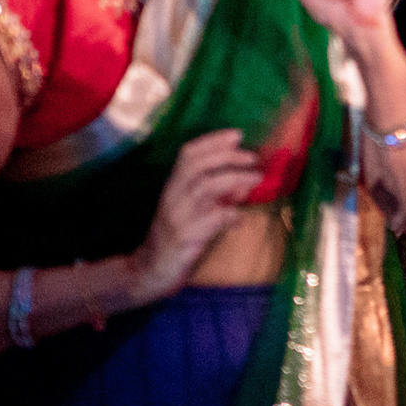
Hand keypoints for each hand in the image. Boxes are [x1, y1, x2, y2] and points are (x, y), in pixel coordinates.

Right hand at [126, 128, 260, 303]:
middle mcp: (172, 196)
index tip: (237, 135)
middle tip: (252, 157)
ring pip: (205, 187)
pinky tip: (241, 218)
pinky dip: (230, 215)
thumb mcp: (191, 211)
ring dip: (234, 179)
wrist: (150, 270)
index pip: (188, 154)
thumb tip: (244, 183)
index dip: (213, 141)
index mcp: (172, 186)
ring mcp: (178, 217)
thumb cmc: (175, 237)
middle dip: (227, 156)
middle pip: (198, 165)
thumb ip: (215, 196)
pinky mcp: (185, 238)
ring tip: (256, 179)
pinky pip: (212, 220)